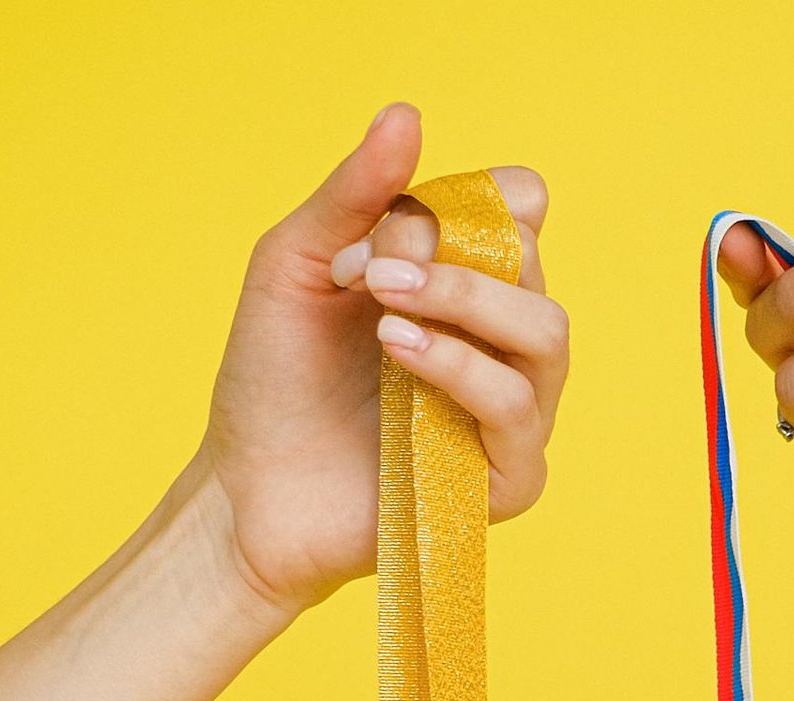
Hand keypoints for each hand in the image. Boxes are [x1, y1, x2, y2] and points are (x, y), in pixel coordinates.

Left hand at [195, 105, 566, 617]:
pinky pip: (518, 410)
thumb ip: (354, 195)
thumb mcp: (300, 263)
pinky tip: (399, 357)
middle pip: (533, 264)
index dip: (471, 198)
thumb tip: (406, 115)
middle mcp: (499, 344)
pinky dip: (462, 372)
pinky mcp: (504, 481)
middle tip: (367, 273)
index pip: (522, 210)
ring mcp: (509, 414)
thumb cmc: (274, 382)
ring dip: (467, 303)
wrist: (247, 491)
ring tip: (384, 311)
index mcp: (463, 284)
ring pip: (546, 333)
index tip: (382, 227)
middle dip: (451, 252)